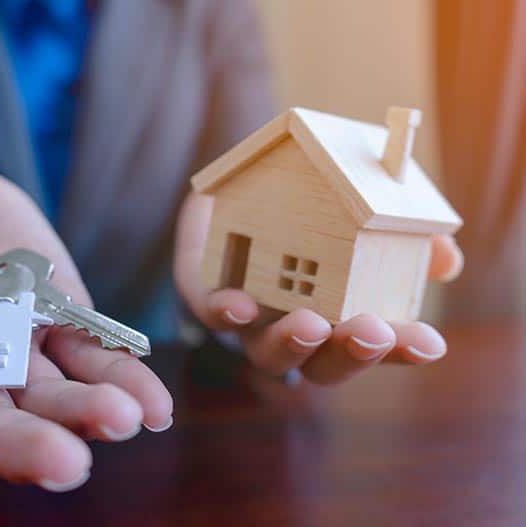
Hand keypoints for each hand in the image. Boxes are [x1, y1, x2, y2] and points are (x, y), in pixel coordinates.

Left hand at [174, 191, 463, 383]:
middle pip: (324, 366)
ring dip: (293, 343)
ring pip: (268, 354)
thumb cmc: (311, 202)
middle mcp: (296, 328)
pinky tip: (241, 305)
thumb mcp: (361, 204)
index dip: (402, 349)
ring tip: (313, 323)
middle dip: (350, 353)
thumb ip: (403, 230)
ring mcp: (252, 319)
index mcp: (339, 314)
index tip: (430, 343)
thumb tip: (446, 258)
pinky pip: (211, 315)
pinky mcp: (207, 294)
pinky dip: (226, 313)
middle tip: (372, 331)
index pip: (376, 346)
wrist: (238, 184)